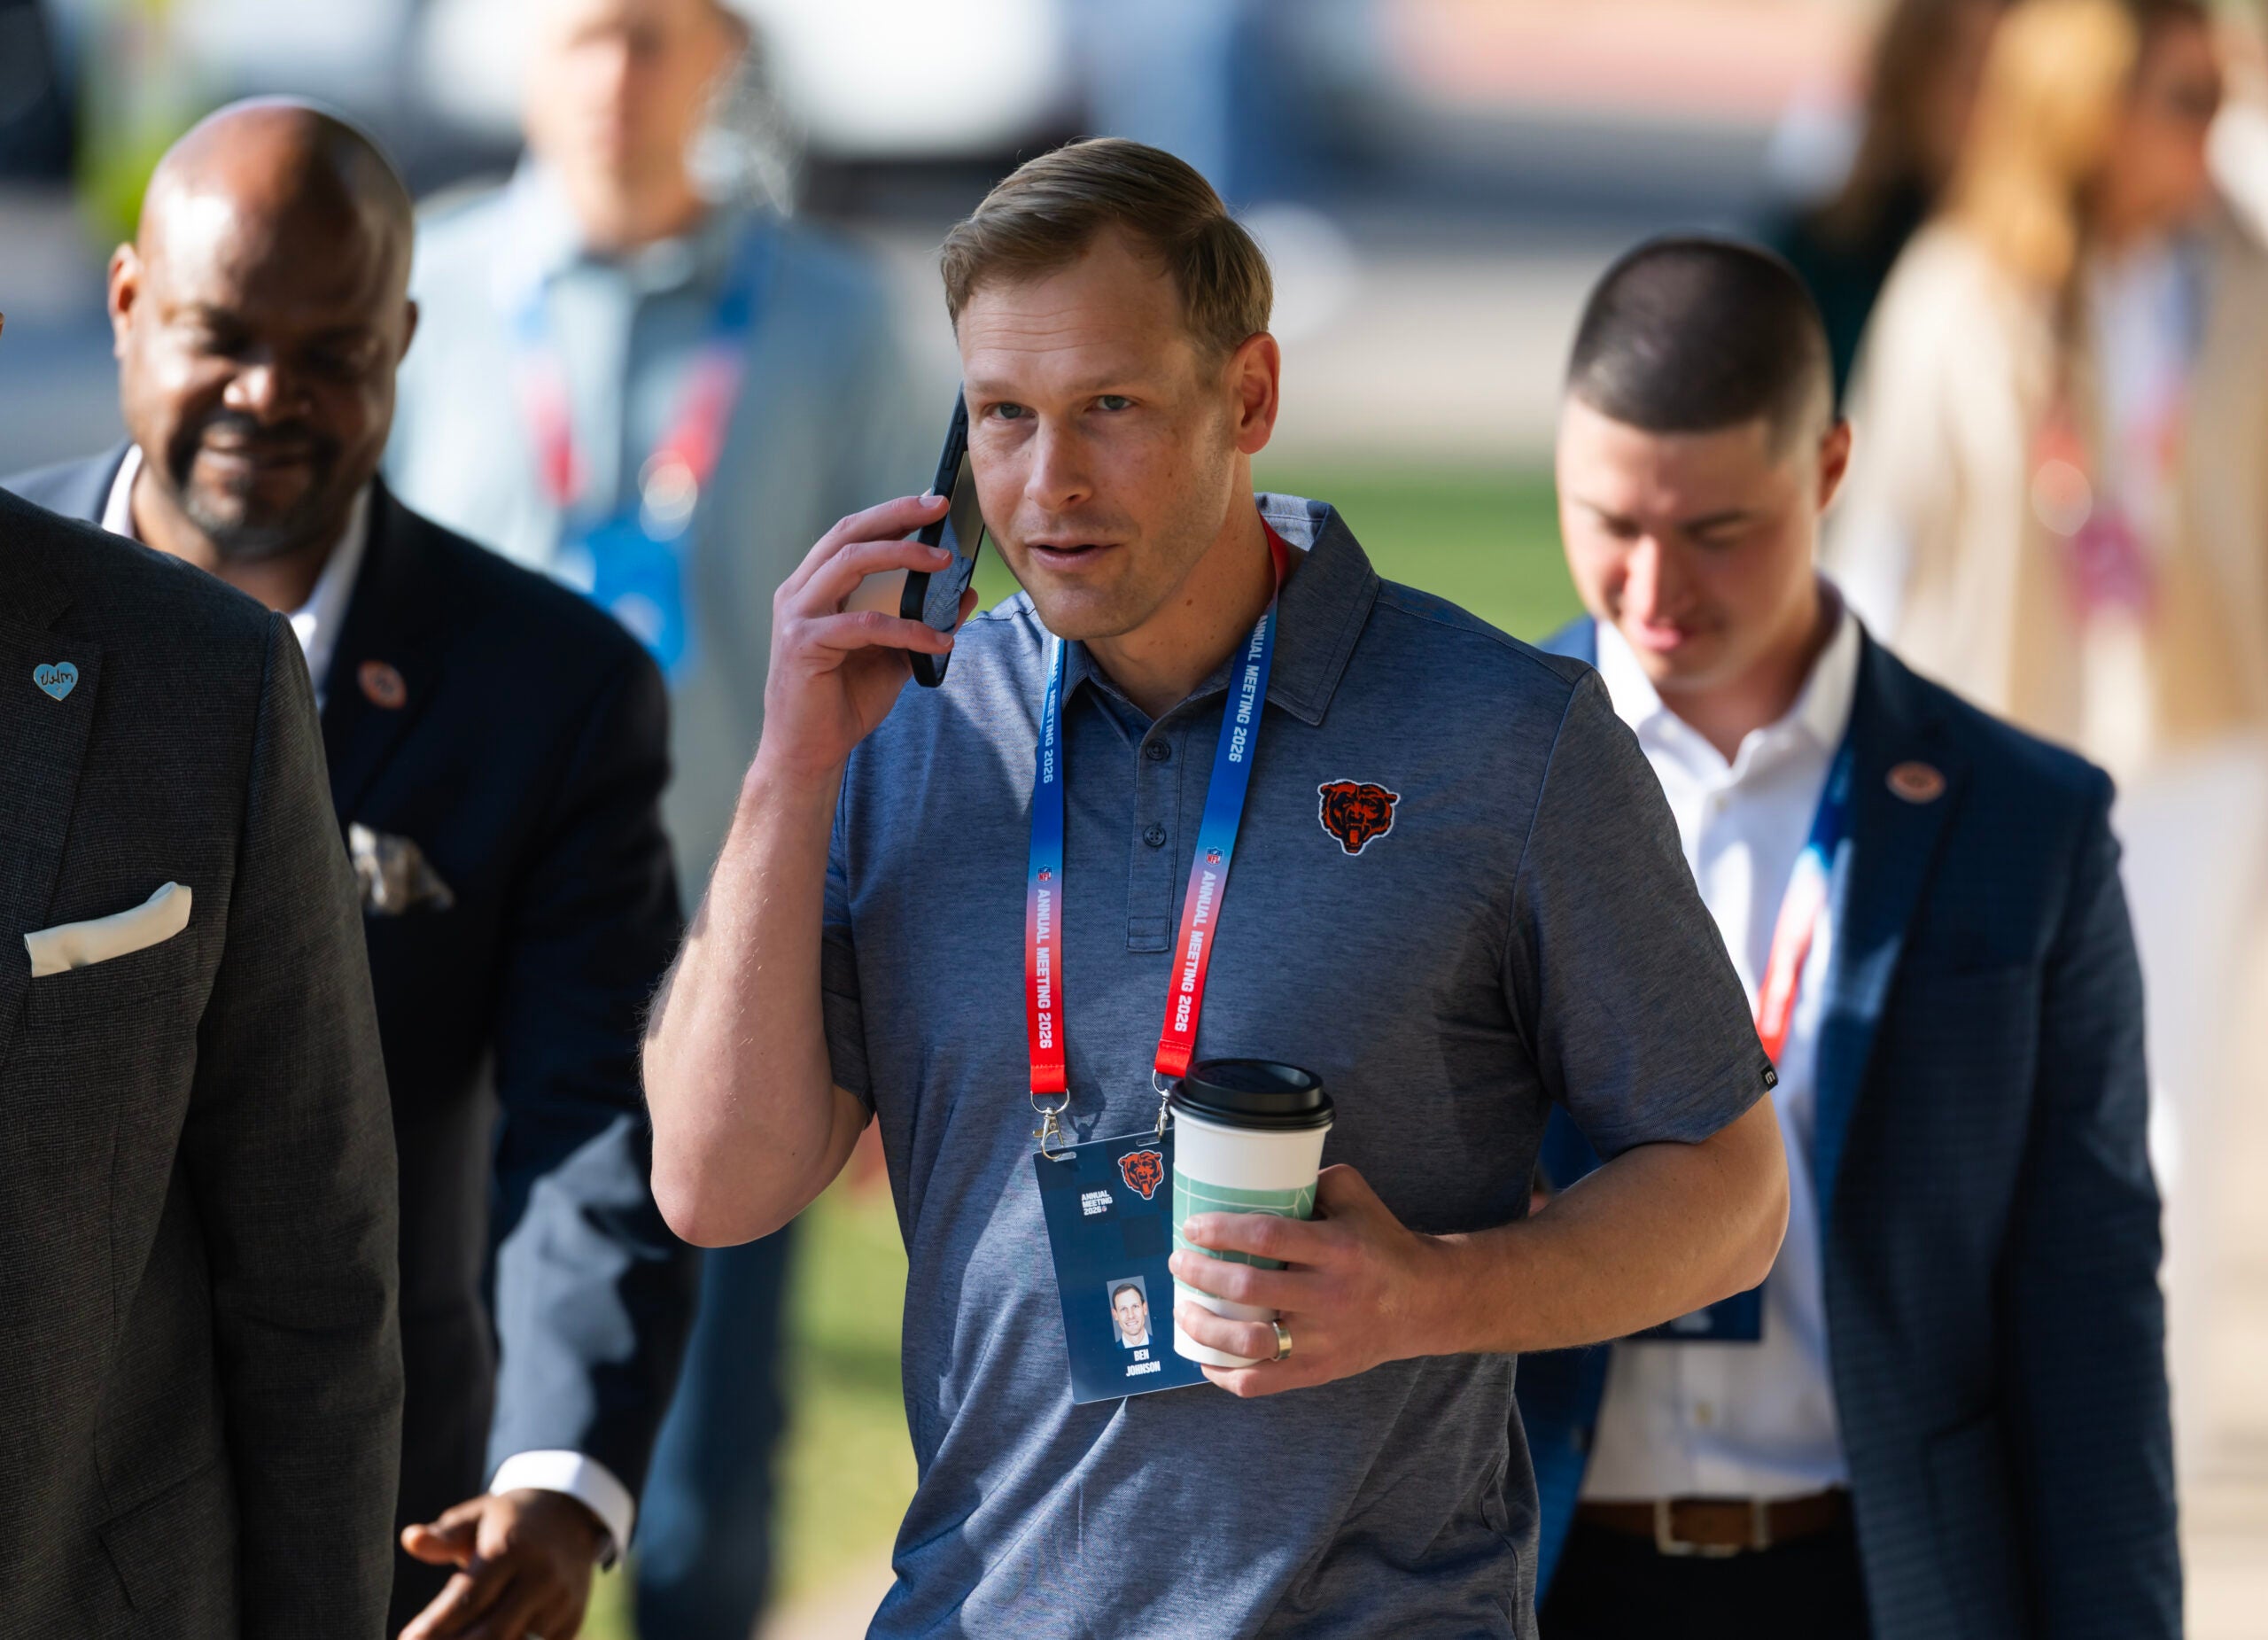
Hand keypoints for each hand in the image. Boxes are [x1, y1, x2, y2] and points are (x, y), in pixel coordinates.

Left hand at [398, 1489, 607, 1639]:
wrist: (572, 1518)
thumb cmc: (510, 1520)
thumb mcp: (478, 1516)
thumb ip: (444, 1534)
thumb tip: (410, 1539)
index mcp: (512, 1548)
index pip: (468, 1598)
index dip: (435, 1626)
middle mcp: (540, 1577)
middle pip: (492, 1633)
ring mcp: (560, 1602)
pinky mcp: (572, 1621)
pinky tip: (486, 1639)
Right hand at [758, 494, 982, 781]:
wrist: (809, 753)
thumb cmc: (843, 703)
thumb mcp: (895, 656)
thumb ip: (923, 622)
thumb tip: (966, 593)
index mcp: (815, 588)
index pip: (852, 534)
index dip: (891, 513)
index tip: (932, 503)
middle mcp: (799, 593)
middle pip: (848, 533)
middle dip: (896, 515)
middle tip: (938, 508)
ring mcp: (797, 616)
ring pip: (850, 562)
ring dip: (902, 555)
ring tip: (944, 562)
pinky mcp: (804, 644)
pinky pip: (864, 624)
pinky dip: (907, 629)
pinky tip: (941, 640)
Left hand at [1168, 1164, 1447, 1396]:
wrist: (1425, 1303)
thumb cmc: (1382, 1245)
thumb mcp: (1358, 1198)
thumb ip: (1315, 1180)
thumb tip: (1260, 1174)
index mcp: (1337, 1249)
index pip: (1268, 1237)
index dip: (1222, 1232)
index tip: (1193, 1228)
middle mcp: (1329, 1296)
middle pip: (1250, 1290)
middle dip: (1202, 1275)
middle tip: (1179, 1262)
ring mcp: (1323, 1340)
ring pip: (1250, 1343)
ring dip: (1206, 1327)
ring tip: (1184, 1310)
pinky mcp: (1319, 1370)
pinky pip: (1263, 1383)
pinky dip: (1227, 1376)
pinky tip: (1206, 1358)